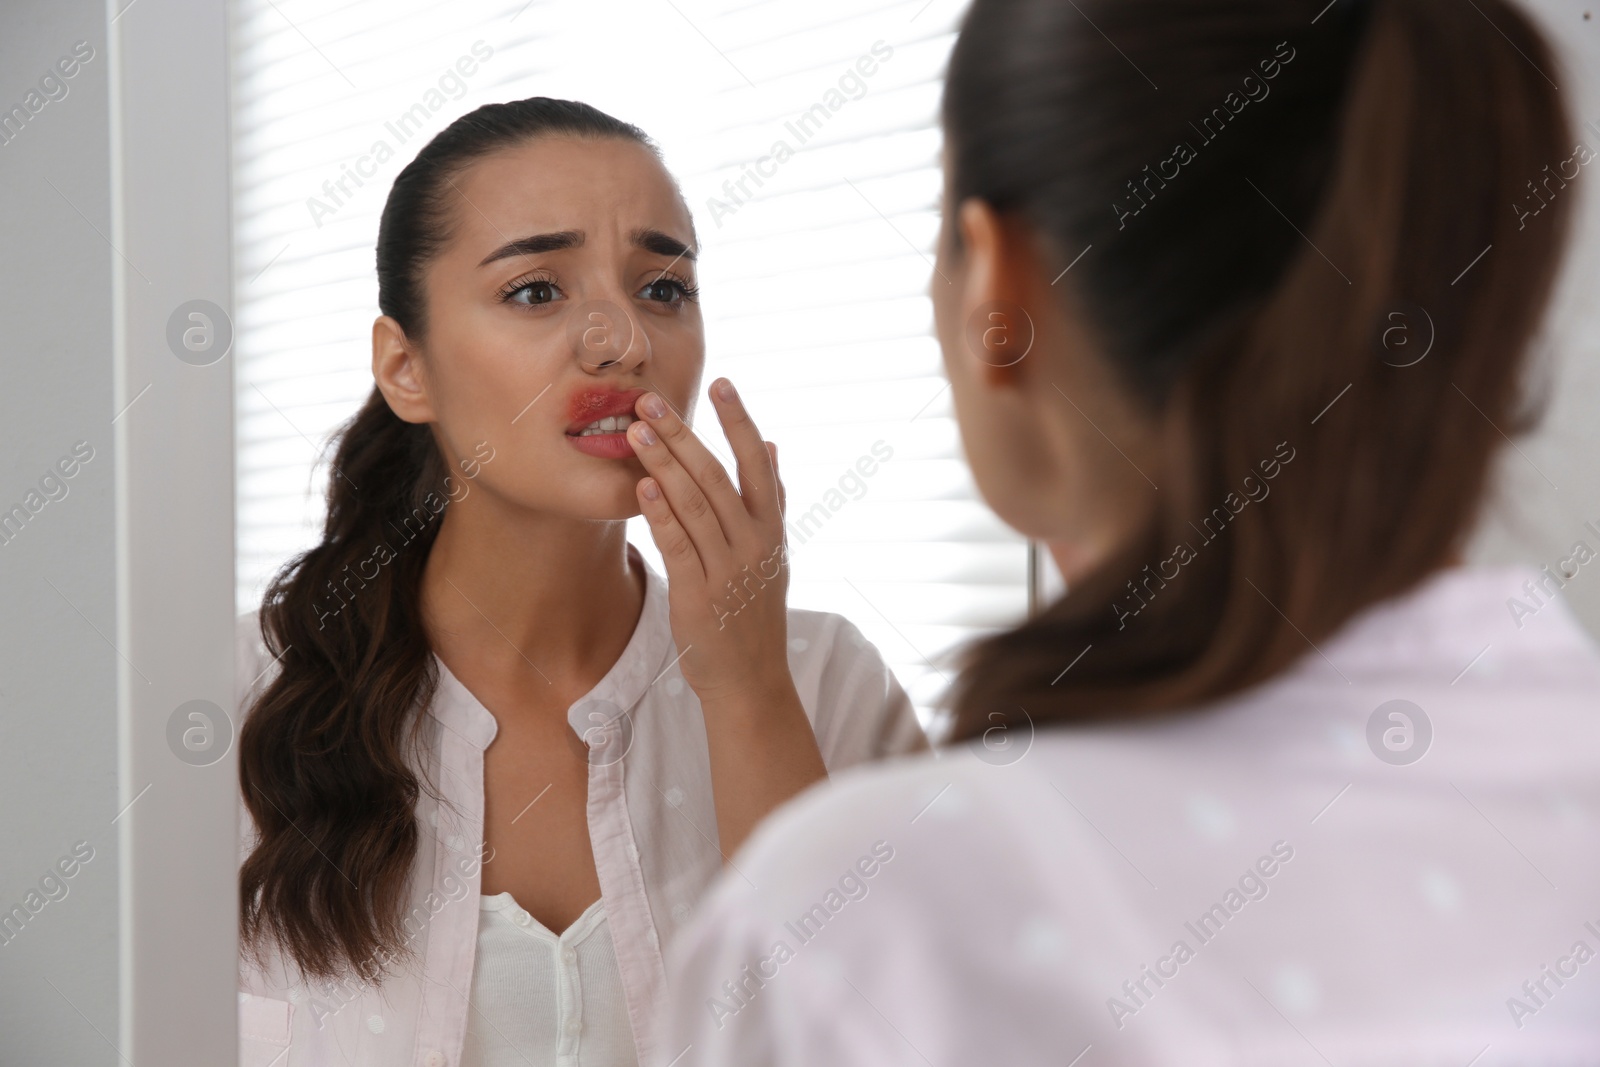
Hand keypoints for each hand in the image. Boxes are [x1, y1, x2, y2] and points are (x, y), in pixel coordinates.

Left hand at [627, 377, 790, 702]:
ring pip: (695, 505)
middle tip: (651, 400)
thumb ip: (771, 499)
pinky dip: (661, 513)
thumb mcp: (774, 553)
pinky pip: (679, 545)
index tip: (721, 384)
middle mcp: (754, 544)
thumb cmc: (753, 611)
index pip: (756, 464)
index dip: (739, 422)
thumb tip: (772, 445)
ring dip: (664, 463)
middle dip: (683, 435)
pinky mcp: (700, 594)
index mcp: (771, 529)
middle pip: (717, 477)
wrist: (750, 679)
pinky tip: (643, 485)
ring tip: (637, 430)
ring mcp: (728, 569)